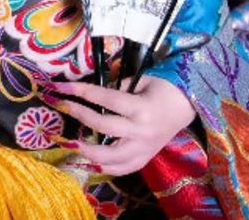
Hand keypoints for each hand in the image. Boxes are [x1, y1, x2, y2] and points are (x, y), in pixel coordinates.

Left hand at [44, 76, 195, 176]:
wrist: (187, 105)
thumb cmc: (163, 88)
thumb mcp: (141, 80)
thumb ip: (117, 88)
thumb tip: (91, 94)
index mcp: (142, 109)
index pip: (106, 100)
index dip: (82, 92)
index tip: (62, 86)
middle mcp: (141, 131)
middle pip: (104, 128)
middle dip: (80, 116)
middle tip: (62, 107)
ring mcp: (144, 149)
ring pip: (111, 158)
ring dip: (88, 151)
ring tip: (70, 142)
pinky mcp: (145, 159)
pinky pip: (122, 169)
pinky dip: (105, 166)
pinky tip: (90, 160)